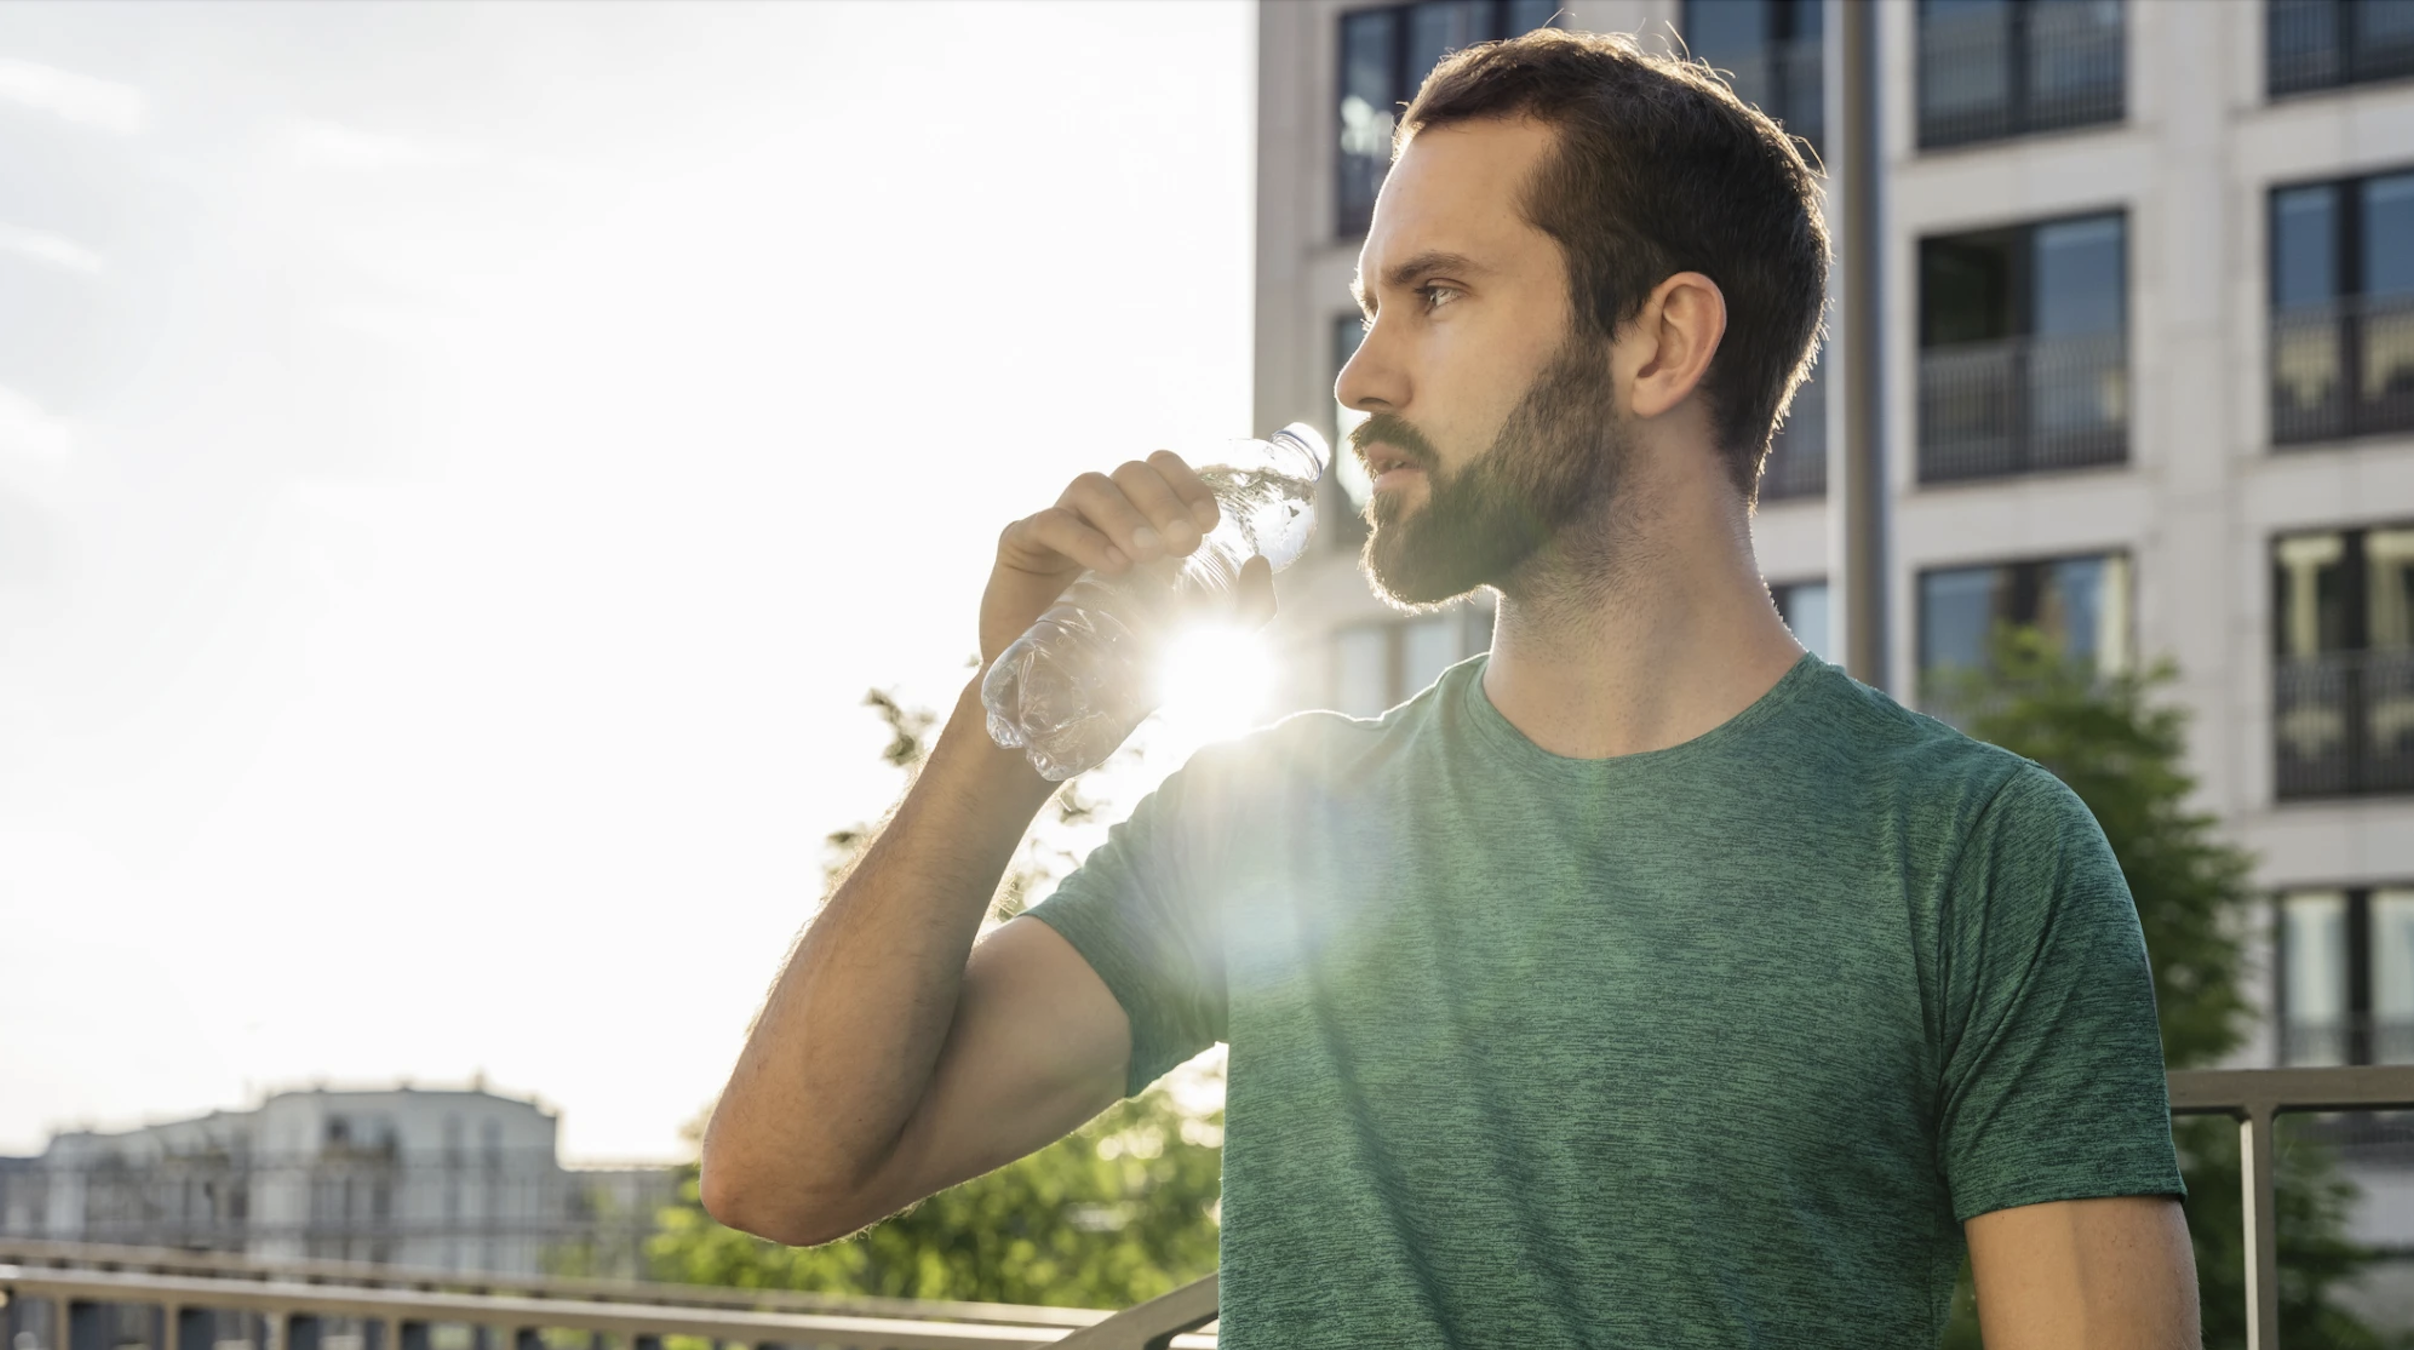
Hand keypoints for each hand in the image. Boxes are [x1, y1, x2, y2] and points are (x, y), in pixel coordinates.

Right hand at [982, 451, 1277, 666]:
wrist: (1047, 700)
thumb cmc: (1117, 663)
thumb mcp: (1190, 643)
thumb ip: (1237, 614)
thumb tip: (1259, 566)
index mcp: (1136, 521)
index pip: (1163, 471)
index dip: (1187, 484)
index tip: (1209, 523)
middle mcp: (1098, 515)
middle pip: (1131, 473)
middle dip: (1163, 501)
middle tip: (1182, 544)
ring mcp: (1058, 525)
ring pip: (1090, 486)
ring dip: (1124, 515)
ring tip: (1145, 556)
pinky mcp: (1019, 545)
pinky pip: (1048, 521)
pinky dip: (1082, 536)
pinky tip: (1110, 565)